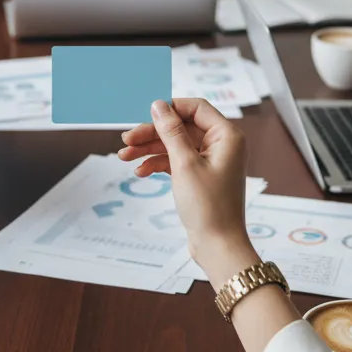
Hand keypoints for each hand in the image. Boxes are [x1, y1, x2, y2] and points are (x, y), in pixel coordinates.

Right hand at [118, 99, 254, 275]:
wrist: (217, 245)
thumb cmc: (208, 206)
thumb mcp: (184, 164)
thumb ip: (170, 131)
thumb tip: (158, 105)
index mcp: (227, 136)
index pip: (196, 107)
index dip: (169, 109)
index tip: (145, 116)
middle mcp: (222, 144)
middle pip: (181, 127)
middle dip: (152, 134)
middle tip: (126, 141)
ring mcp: (211, 161)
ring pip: (175, 144)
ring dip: (150, 149)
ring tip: (124, 157)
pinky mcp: (201, 176)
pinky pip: (176, 161)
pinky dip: (158, 164)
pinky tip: (140, 171)